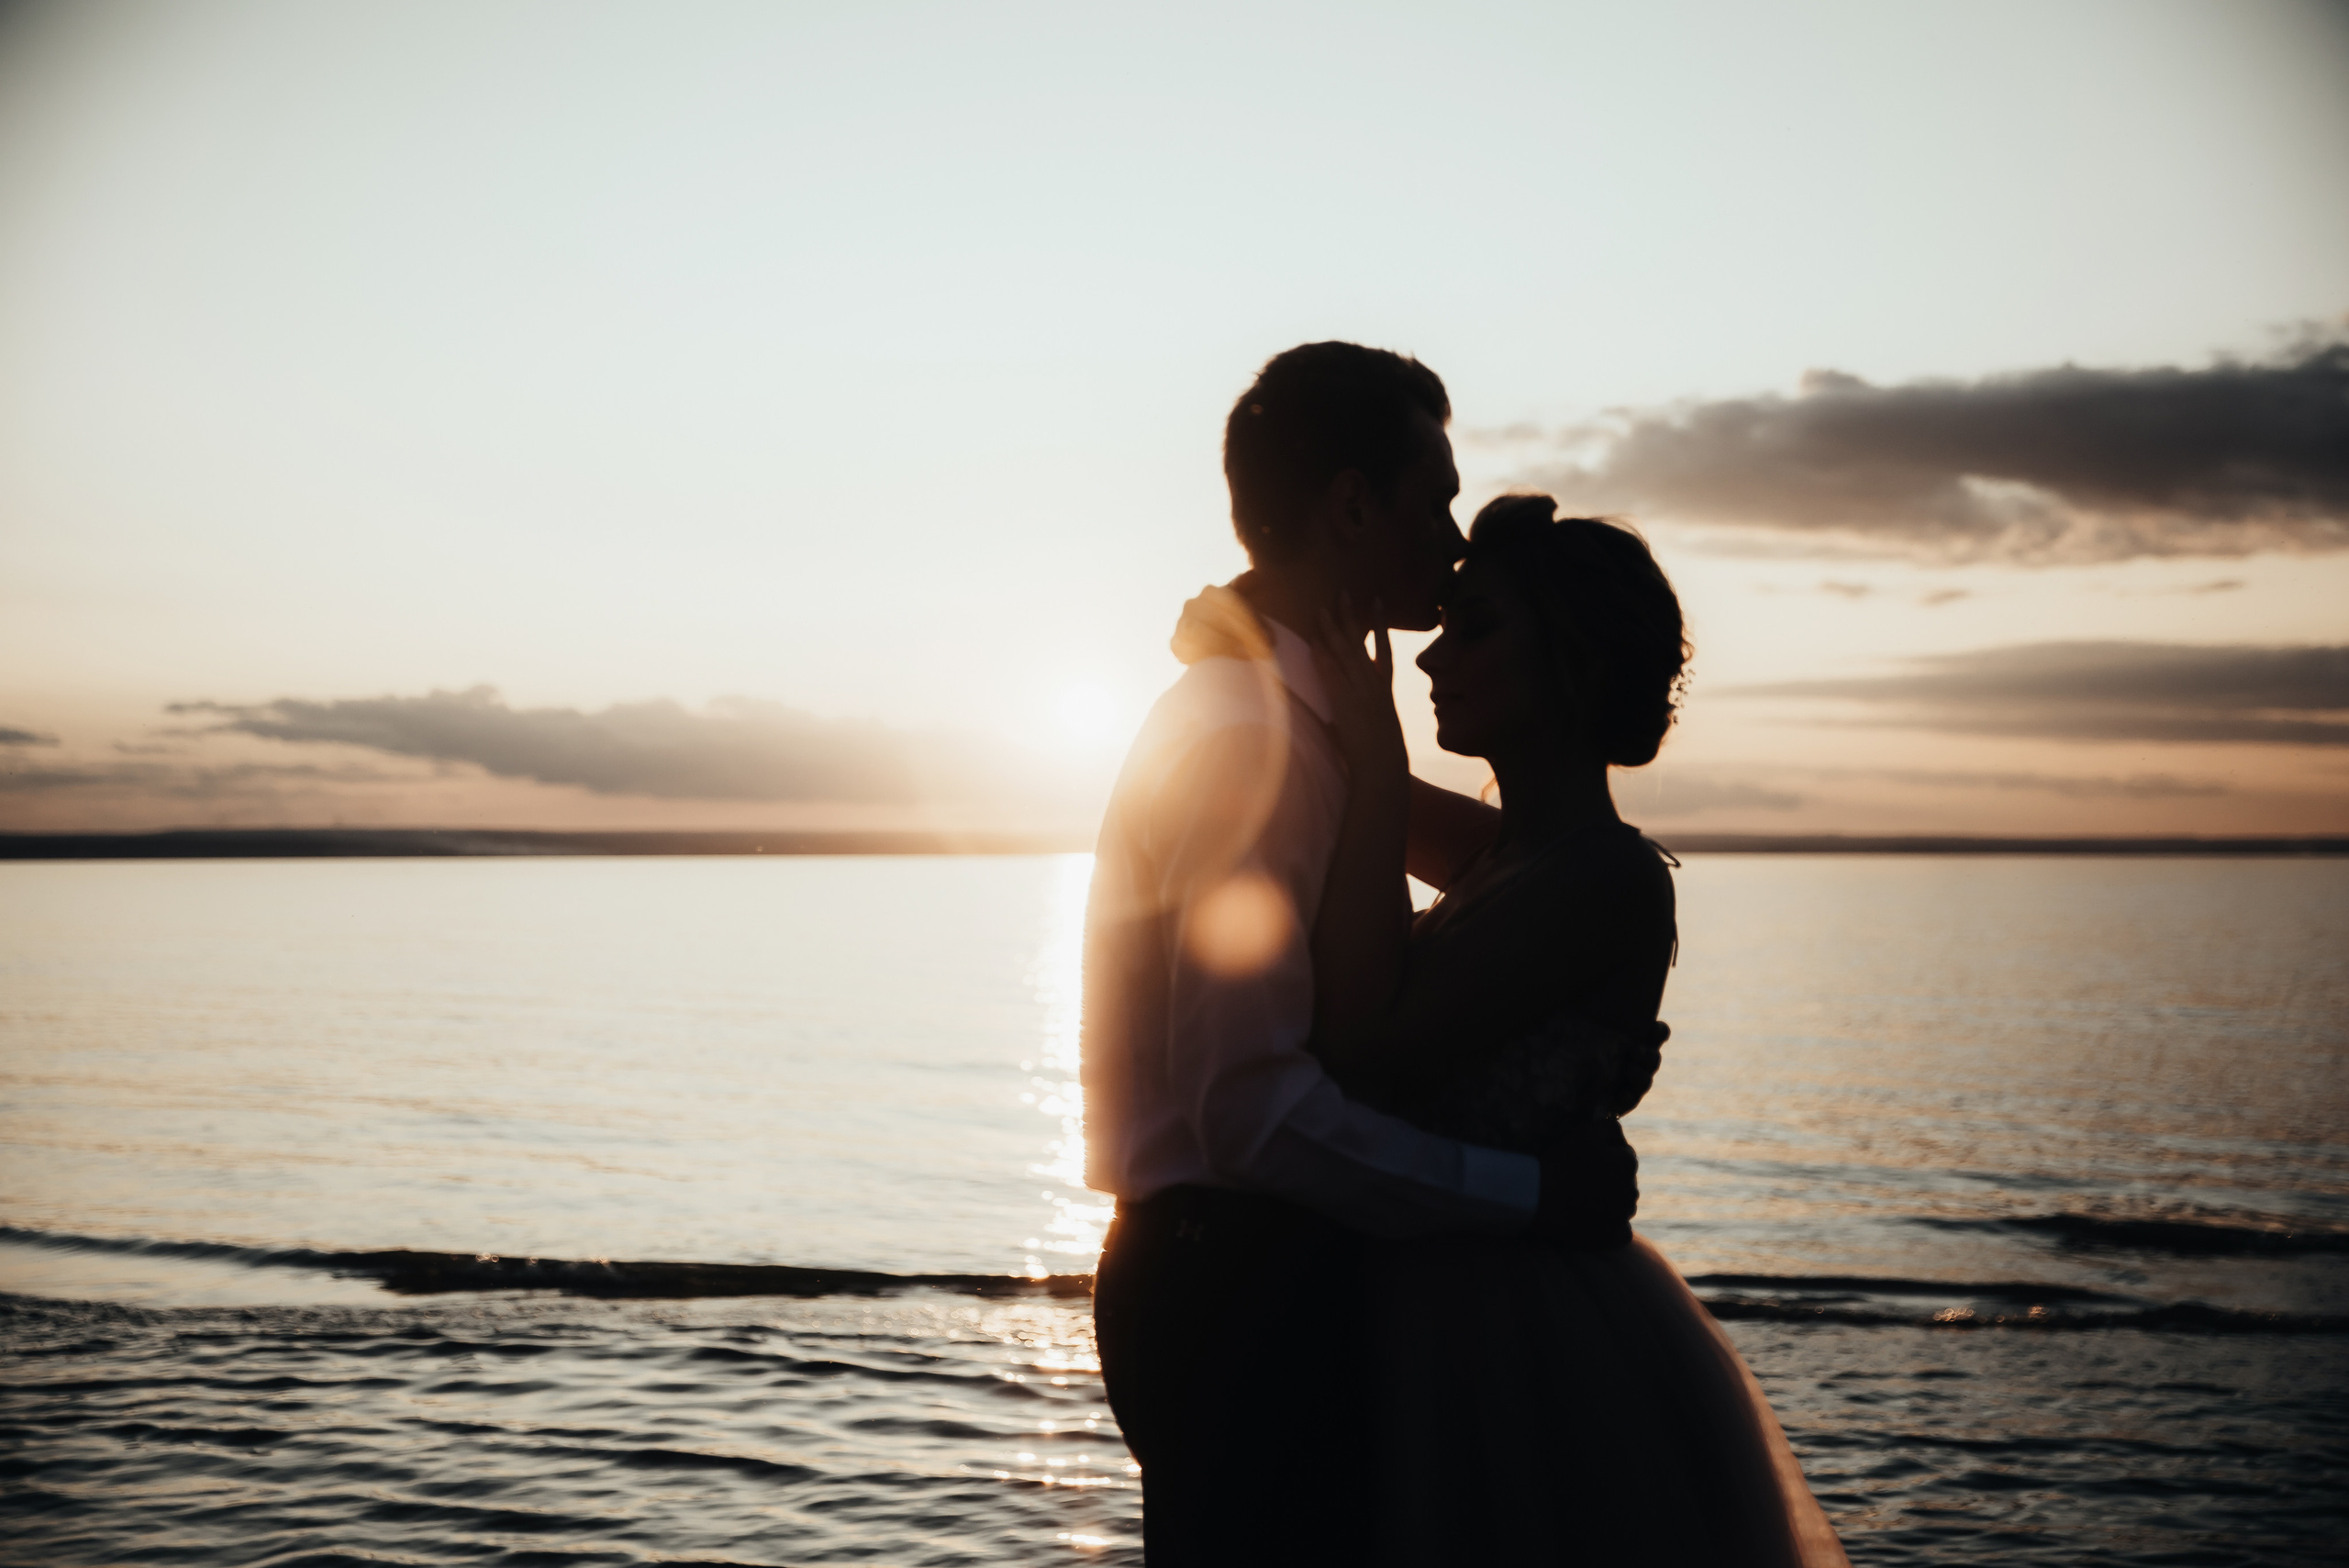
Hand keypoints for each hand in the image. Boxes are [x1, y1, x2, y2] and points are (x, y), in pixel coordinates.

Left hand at [1310, 595, 1409, 786]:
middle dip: (1351, 618)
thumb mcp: (1377, 734)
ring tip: (1323, 609)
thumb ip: (1359, 720)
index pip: (1383, 651)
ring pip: (1346, 654)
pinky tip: (1314, 641)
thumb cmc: (1382, 759)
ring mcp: (1361, 693)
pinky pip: (1332, 674)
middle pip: (1361, 644)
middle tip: (1343, 594)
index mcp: (1385, 692)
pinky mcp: (1346, 703)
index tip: (1375, 605)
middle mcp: (1374, 687)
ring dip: (1332, 630)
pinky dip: (1323, 657)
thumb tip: (1338, 721)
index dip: (1379, 627)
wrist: (1384, 769)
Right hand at [1529, 1120, 1636, 1249]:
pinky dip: (1613, 1227)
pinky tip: (1593, 1220)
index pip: (1627, 1155)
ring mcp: (1623, 1216)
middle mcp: (1630, 1190)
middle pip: (1628, 1181)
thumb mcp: (1585, 1133)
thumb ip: (1610, 1128)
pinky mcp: (1613, 1237)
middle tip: (1584, 1180)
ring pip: (1626, 1205)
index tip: (1588, 1161)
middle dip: (1613, 1179)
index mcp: (1626, 1164)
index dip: (1608, 1155)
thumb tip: (1623, 1135)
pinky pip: (1622, 1231)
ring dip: (1614, 1201)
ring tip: (1585, 1199)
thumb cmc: (1559, 1162)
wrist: (1537, 1198)